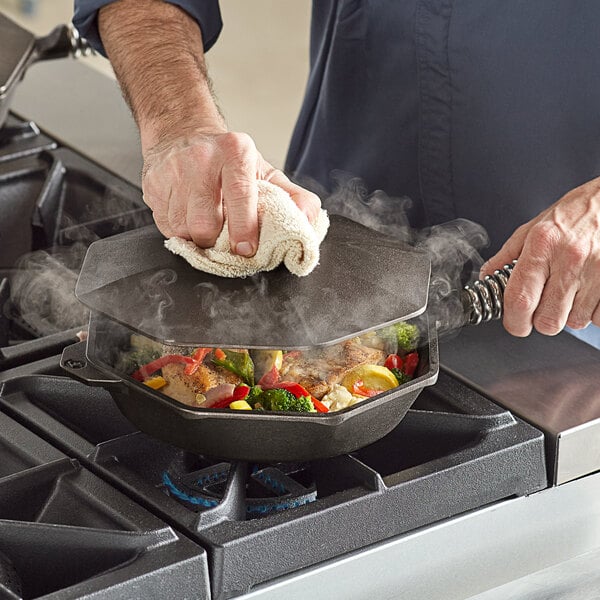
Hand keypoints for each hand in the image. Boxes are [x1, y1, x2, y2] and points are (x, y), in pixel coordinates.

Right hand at [141, 131, 320, 255]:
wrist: (182, 132)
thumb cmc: (228, 159)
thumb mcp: (264, 171)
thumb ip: (293, 197)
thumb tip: (308, 220)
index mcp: (235, 152)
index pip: (239, 195)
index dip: (244, 228)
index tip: (247, 250)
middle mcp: (201, 159)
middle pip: (205, 223)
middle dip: (216, 241)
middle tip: (224, 239)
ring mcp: (173, 172)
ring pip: (182, 229)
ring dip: (196, 238)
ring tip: (207, 224)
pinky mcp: (152, 185)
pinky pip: (165, 226)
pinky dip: (179, 231)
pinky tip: (188, 216)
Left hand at [480, 177, 599, 336]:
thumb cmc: (576, 213)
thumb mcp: (535, 226)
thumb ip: (508, 255)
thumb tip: (487, 277)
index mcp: (543, 245)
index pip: (520, 300)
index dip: (514, 321)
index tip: (515, 323)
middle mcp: (571, 259)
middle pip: (548, 321)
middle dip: (542, 321)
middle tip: (544, 305)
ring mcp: (598, 272)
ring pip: (575, 322)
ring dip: (569, 314)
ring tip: (571, 290)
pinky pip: (599, 318)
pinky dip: (592, 311)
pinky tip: (589, 291)